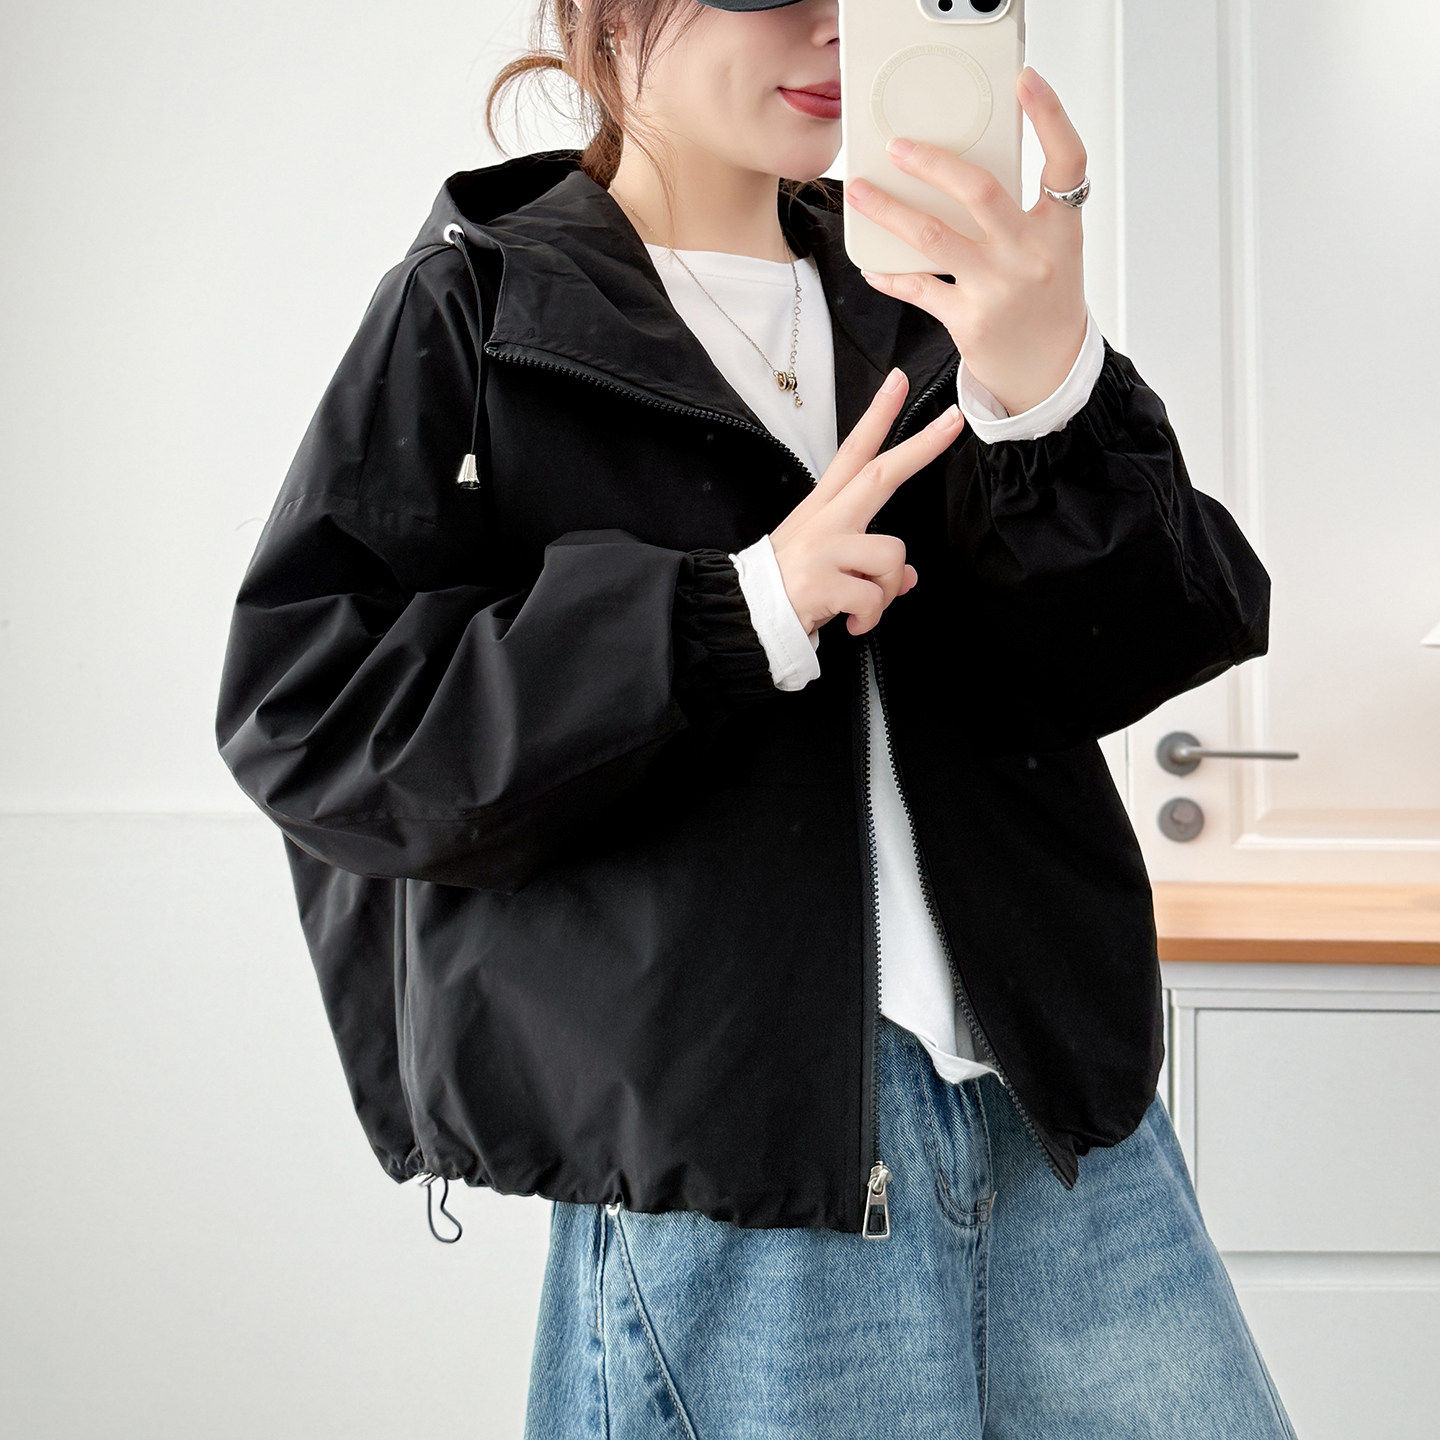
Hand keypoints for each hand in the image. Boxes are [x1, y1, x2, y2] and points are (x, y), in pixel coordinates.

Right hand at [768, 368, 964, 636]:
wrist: (746, 615)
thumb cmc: (790, 585)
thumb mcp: (829, 564)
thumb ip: (871, 566)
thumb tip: (907, 578)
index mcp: (825, 507)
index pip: (854, 452)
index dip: (878, 416)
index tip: (899, 381)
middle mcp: (826, 519)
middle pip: (881, 474)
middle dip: (921, 446)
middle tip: (953, 421)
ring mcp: (824, 548)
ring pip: (892, 555)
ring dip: (885, 589)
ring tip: (864, 607)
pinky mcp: (823, 582)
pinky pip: (874, 599)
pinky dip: (870, 619)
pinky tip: (853, 624)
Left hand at [844, 65, 1088, 416]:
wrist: (1049, 372)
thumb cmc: (1046, 302)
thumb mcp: (1051, 249)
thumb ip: (1019, 212)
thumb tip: (959, 173)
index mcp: (1059, 228)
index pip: (1065, 161)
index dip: (1049, 116)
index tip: (1026, 81)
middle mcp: (1031, 254)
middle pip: (979, 192)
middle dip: (932, 162)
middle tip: (897, 147)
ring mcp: (998, 288)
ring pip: (934, 238)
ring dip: (889, 211)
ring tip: (860, 192)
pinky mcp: (969, 320)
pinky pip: (919, 288)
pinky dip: (891, 276)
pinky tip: (872, 266)